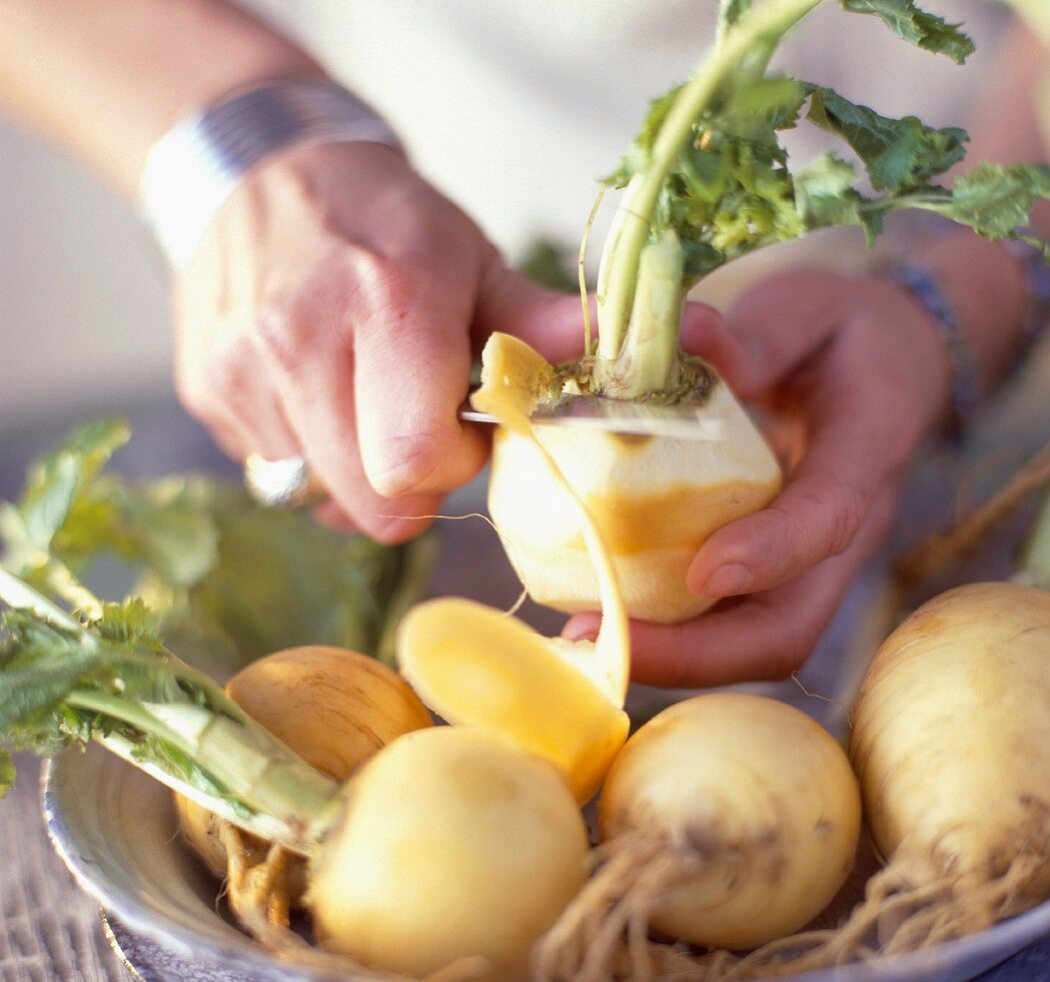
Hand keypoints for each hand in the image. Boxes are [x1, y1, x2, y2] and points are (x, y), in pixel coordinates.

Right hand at [173, 141, 584, 540]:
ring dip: (358, 470)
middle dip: (411, 483)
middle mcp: (298, 341)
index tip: (462, 421)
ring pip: (322, 498)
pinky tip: (318, 393)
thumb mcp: (469, 255)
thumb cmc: (382, 221)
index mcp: (385, 301)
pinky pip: (276, 475)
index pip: (414, 459)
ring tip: (365, 397)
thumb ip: (532, 319)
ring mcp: (240, 373)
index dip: (453, 463)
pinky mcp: (205, 395)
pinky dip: (310, 454)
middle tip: (418, 421)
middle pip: (371, 503)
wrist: (257, 171)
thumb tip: (604, 346)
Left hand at [565, 268, 952, 687]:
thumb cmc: (843, 334)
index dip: (773, 552)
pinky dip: (664, 632)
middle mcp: (838, 531)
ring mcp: (802, 564)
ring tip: (586, 637)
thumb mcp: (808, 308)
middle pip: (786, 628)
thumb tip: (681, 334)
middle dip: (698, 653)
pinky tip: (600, 612)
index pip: (830, 517)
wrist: (887, 366)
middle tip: (605, 639)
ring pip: (749, 641)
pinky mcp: (769, 571)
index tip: (706, 571)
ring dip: (670, 656)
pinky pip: (722, 622)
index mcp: (864, 454)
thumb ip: (755, 332)